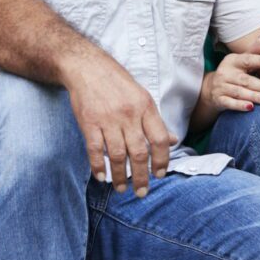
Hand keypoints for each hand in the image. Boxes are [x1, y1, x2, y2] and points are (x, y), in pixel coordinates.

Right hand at [66, 60, 177, 197]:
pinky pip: (94, 150)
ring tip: (122, 188)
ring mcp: (107, 119)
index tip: (159, 174)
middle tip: (142, 192)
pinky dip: (98, 166)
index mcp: (145, 107)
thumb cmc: (117, 82)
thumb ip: (155, 121)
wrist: (87, 67)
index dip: (162, 160)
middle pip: (138, 153)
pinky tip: (102, 177)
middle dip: (141, 176)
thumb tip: (172, 141)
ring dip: (120, 176)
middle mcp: (128, 114)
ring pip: (116, 155)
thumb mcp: (142, 96)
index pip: (159, 139)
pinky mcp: (88, 123)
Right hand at [202, 34, 259, 112]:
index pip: (247, 60)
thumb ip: (254, 51)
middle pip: (245, 80)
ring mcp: (221, 87)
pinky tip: (251, 108)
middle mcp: (225, 73)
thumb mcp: (241, 61)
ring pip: (238, 92)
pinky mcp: (219, 99)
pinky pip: (229, 103)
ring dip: (254, 96)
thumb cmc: (233, 72)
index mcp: (232, 61)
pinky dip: (239, 105)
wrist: (211, 88)